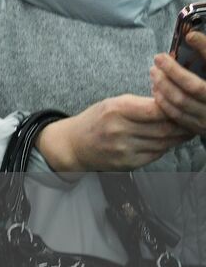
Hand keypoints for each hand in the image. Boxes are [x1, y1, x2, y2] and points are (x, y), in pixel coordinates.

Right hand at [35, 94, 193, 171]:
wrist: (73, 145)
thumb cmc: (95, 120)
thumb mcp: (112, 103)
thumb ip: (139, 103)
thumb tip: (168, 103)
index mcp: (116, 110)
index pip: (155, 110)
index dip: (173, 108)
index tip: (183, 106)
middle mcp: (119, 130)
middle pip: (163, 128)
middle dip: (182, 125)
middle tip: (192, 120)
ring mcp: (124, 149)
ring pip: (163, 143)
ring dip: (178, 138)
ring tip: (186, 130)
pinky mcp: (128, 163)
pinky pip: (155, 154)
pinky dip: (165, 147)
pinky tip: (168, 141)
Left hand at [150, 31, 205, 134]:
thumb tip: (190, 36)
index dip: (204, 50)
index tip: (190, 36)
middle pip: (193, 87)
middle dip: (172, 71)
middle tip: (159, 57)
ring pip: (181, 103)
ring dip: (163, 85)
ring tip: (154, 72)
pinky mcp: (198, 129)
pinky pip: (176, 116)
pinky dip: (164, 101)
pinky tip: (157, 89)